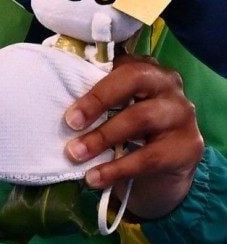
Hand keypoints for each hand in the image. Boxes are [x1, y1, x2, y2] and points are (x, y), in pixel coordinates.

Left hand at [63, 53, 203, 219]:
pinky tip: (96, 177)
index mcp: (146, 66)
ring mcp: (182, 113)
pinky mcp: (189, 145)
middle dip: (99, 103)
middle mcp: (168, 83)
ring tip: (76, 154)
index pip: (121, 66)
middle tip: (70, 124)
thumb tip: (55, 94)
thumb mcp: (118, 105)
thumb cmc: (132, 125)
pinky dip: (118, 168)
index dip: (95, 88)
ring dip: (103, 138)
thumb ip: (98, 93)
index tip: (69, 113)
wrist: (168, 164)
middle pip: (134, 82)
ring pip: (140, 118)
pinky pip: (149, 157)